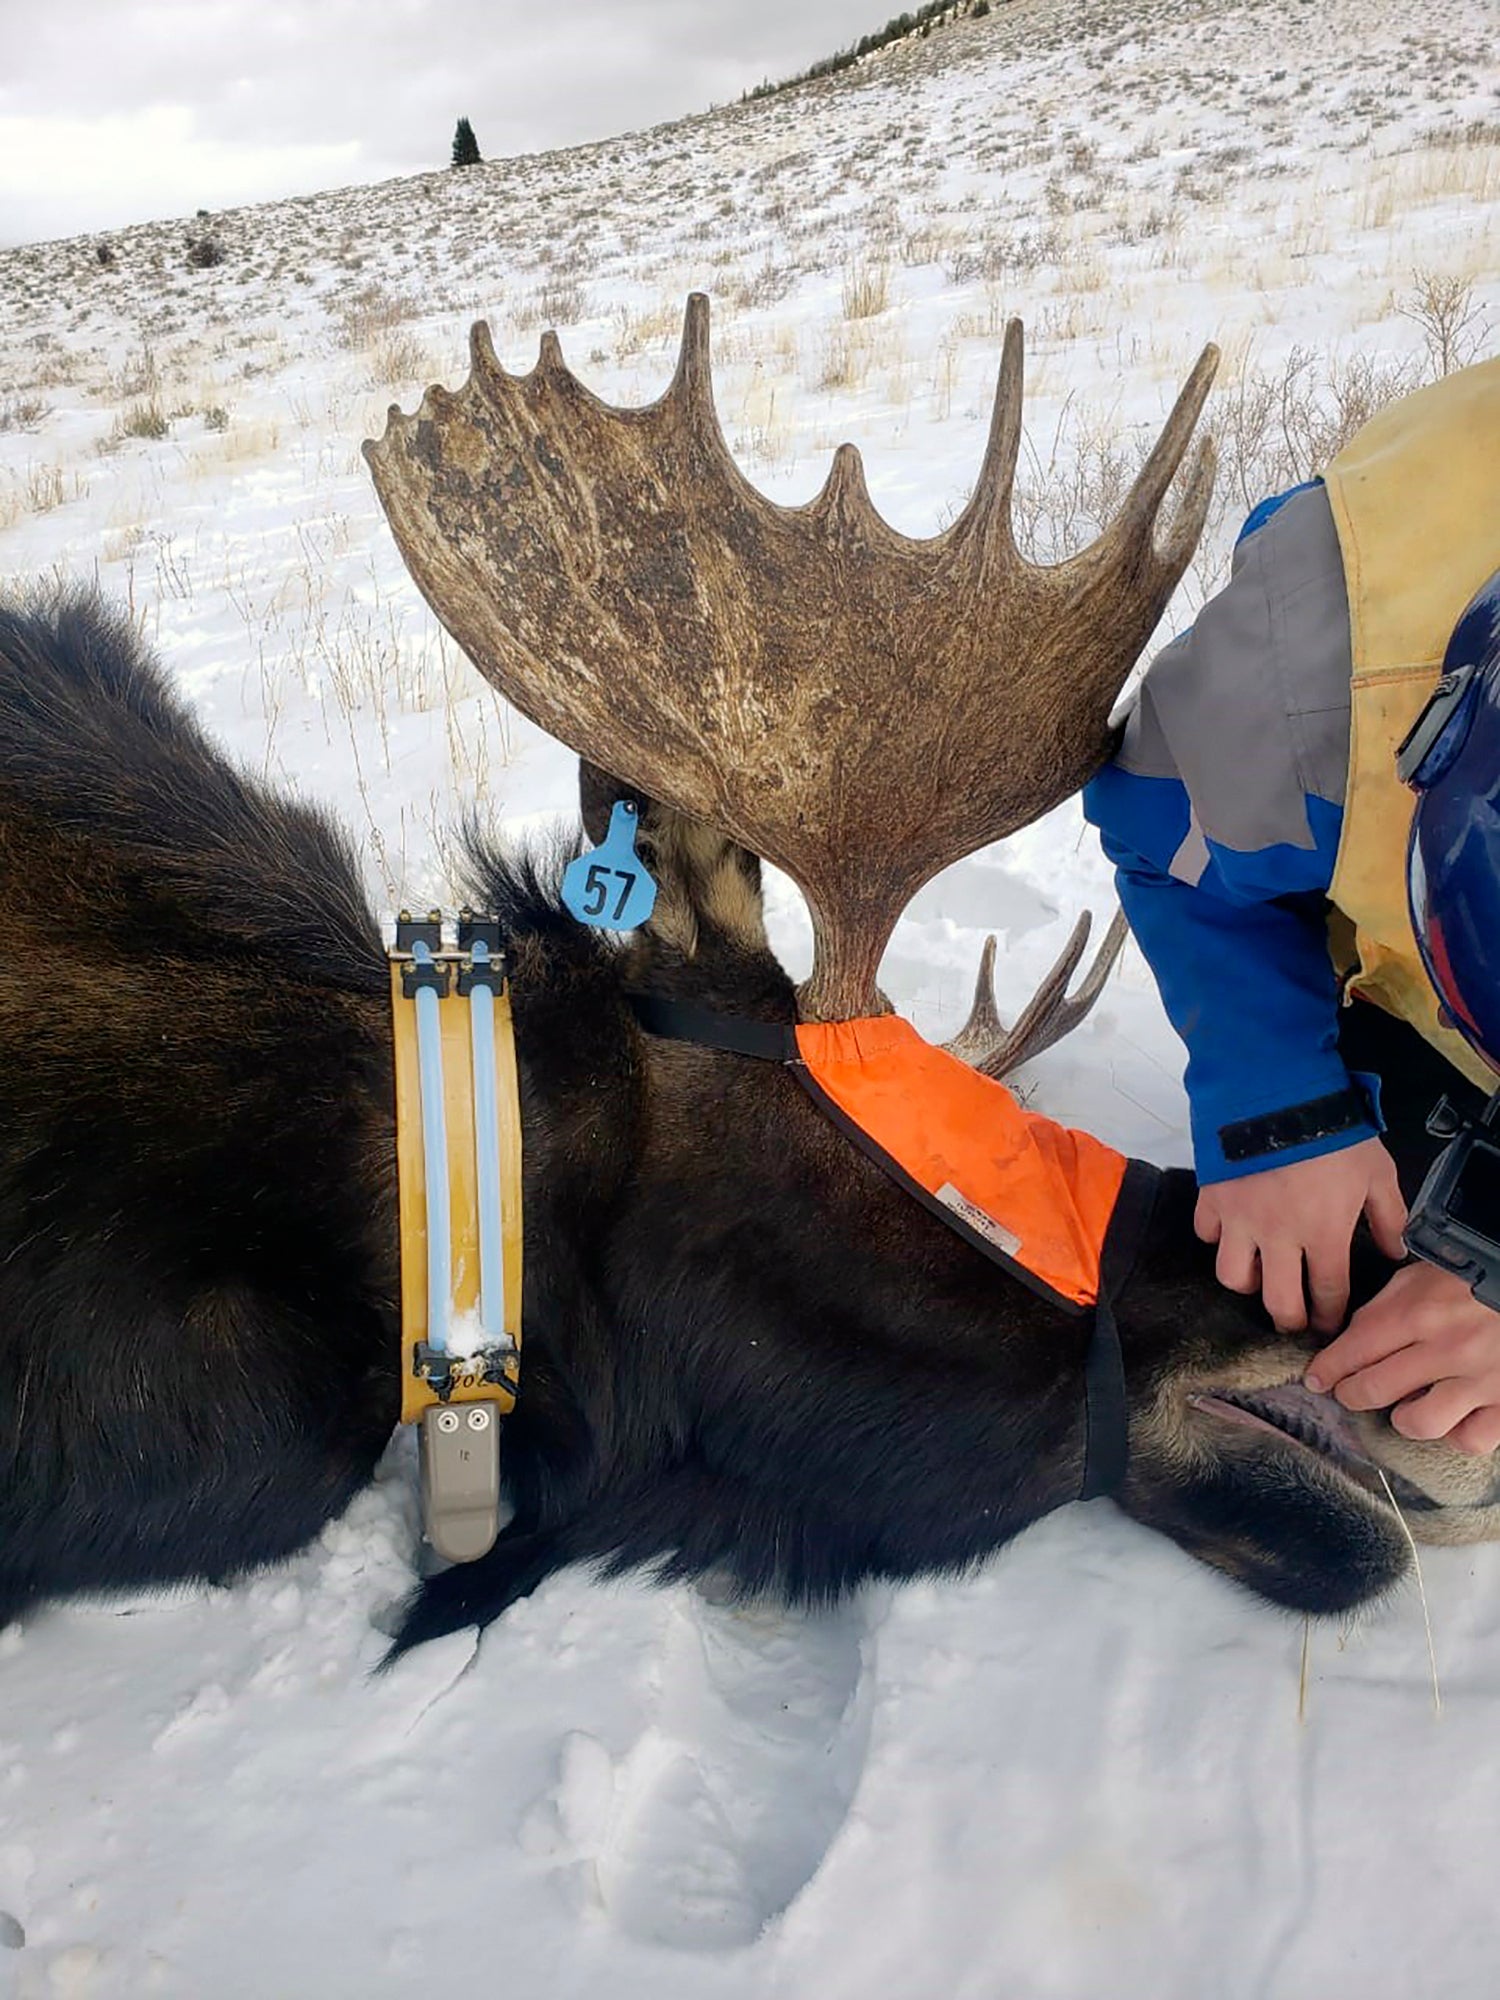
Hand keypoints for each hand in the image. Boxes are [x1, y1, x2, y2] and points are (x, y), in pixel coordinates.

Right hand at [1194, 1137, 1406, 1334]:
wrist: (1279, 1092)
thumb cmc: (1334, 1132)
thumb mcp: (1378, 1171)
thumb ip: (1389, 1216)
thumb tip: (1395, 1251)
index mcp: (1323, 1233)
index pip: (1328, 1293)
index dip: (1330, 1316)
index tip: (1330, 1323)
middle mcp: (1278, 1237)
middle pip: (1278, 1301)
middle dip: (1289, 1319)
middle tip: (1294, 1318)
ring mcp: (1241, 1219)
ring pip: (1233, 1276)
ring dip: (1248, 1283)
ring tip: (1260, 1274)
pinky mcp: (1213, 1198)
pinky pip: (1207, 1234)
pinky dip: (1218, 1238)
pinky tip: (1232, 1231)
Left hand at [1305, 1261, 1499, 1454]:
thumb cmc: (1483, 1274)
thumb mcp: (1429, 1272)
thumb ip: (1389, 1303)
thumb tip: (1354, 1335)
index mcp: (1420, 1311)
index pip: (1354, 1349)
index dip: (1328, 1368)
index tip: (1317, 1377)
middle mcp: (1445, 1349)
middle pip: (1374, 1389)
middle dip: (1351, 1394)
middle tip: (1349, 1392)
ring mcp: (1479, 1380)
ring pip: (1418, 1423)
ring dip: (1403, 1417)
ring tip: (1405, 1406)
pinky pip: (1471, 1439)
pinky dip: (1458, 1433)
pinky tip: (1455, 1418)